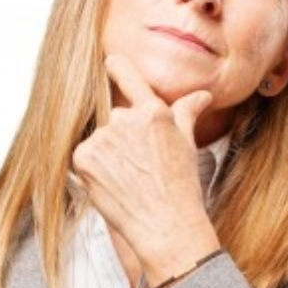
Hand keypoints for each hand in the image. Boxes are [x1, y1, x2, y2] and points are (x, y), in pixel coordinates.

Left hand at [72, 55, 219, 286]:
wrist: (165, 226)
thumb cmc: (181, 188)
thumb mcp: (187, 144)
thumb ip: (187, 113)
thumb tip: (203, 95)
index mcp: (154, 112)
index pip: (129, 78)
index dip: (118, 68)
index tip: (110, 61)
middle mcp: (126, 119)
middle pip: (116, 119)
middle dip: (123, 138)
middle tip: (141, 167)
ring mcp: (103, 138)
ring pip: (100, 140)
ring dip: (108, 155)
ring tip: (128, 180)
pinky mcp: (84, 157)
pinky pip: (84, 156)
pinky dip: (93, 170)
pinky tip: (112, 185)